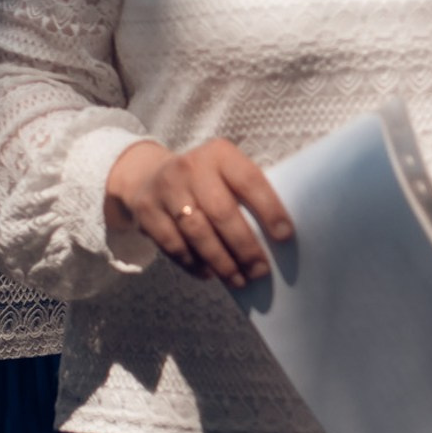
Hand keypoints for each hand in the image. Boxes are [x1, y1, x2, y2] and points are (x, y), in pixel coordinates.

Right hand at [105, 139, 292, 289]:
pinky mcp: (146, 211)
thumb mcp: (225, 171)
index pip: (249, 181)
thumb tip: (276, 237)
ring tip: (239, 279)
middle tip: (260, 271)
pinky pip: (173, 245)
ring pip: (197, 234)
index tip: (285, 237)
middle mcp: (191, 167)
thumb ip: (248, 193)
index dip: (269, 209)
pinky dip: (194, 264)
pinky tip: (210, 274)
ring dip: (221, 262)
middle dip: (245, 247)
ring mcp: (165, 189)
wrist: (149, 174)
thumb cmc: (205, 180)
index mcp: (220, 153)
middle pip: (222, 213)